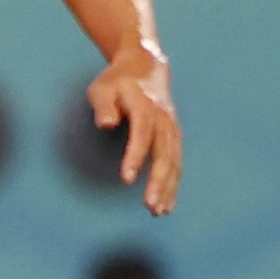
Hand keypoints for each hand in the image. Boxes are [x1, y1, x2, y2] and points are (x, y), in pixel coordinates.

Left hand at [87, 50, 180, 215]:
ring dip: (168, 188)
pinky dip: (173, 184)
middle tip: (149, 207)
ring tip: (158, 212)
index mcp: (144, 106)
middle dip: (158, 182)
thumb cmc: (117, 81)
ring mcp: (172, 128)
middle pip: (164, 154)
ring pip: (174, 162)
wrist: (146, 66)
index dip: (135, 156)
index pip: (142, 133)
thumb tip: (105, 124)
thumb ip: (103, 106)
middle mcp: (163, 119)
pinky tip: (166, 204)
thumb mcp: (103, 88)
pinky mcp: (174, 137)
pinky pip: (176, 163)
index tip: (127, 179)